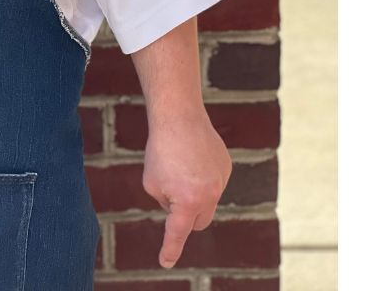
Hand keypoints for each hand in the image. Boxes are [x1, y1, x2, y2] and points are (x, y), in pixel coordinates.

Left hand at [140, 110, 231, 267]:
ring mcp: (221, 181)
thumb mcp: (152, 183)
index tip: (165, 261)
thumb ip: (167, 203)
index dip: (170, 249)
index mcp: (188, 202)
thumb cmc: (160, 150)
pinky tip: (192, 158)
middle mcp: (210, 195)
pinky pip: (213, 183)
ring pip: (207, 201)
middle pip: (198, 222)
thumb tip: (179, 209)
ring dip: (193, 194)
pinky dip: (202, 178)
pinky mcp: (226, 167)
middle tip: (170, 196)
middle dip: (185, 217)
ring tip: (179, 166)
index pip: (178, 234)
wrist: (179, 116)